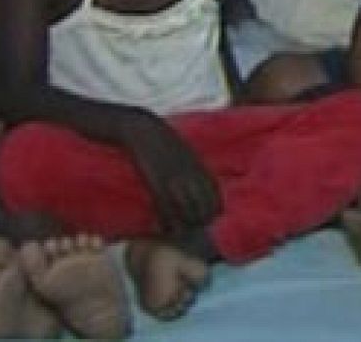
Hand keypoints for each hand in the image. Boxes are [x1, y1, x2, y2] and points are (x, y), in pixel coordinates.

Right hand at [121, 112, 219, 231]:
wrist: (143, 129)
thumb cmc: (164, 140)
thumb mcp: (188, 151)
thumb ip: (198, 167)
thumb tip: (205, 183)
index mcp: (200, 167)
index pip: (217, 197)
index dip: (215, 212)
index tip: (210, 218)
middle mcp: (191, 176)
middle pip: (204, 209)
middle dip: (201, 222)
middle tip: (193, 227)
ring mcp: (174, 180)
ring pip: (187, 212)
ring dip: (184, 226)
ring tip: (179, 231)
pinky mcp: (156, 183)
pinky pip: (165, 209)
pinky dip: (166, 222)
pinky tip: (163, 228)